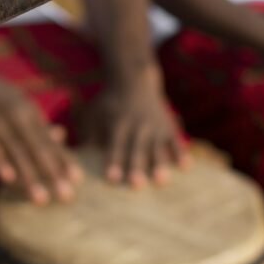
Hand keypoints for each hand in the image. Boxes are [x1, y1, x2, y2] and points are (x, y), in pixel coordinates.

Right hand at [0, 52, 80, 204]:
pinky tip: (8, 179)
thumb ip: (36, 123)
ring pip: (17, 153)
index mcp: (29, 112)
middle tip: (67, 197)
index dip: (63, 160)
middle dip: (53, 174)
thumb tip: (61, 134)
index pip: (49, 140)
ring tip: (41, 200)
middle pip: (38, 148)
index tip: (78, 180)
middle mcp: (17, 116)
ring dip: (30, 177)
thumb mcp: (16, 105)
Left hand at [84, 69, 188, 186]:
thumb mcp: (94, 113)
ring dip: (159, 164)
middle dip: (136, 166)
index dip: (113, 161)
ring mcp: (155, 125)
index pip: (115, 144)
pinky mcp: (168, 126)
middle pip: (136, 148)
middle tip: (135, 185)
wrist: (134, 79)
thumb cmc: (109, 102)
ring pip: (157, 147)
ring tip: (161, 181)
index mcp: (118, 122)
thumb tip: (78, 160)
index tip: (111, 179)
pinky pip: (176, 141)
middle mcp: (138, 124)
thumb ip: (89, 135)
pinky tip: (185, 167)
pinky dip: (181, 153)